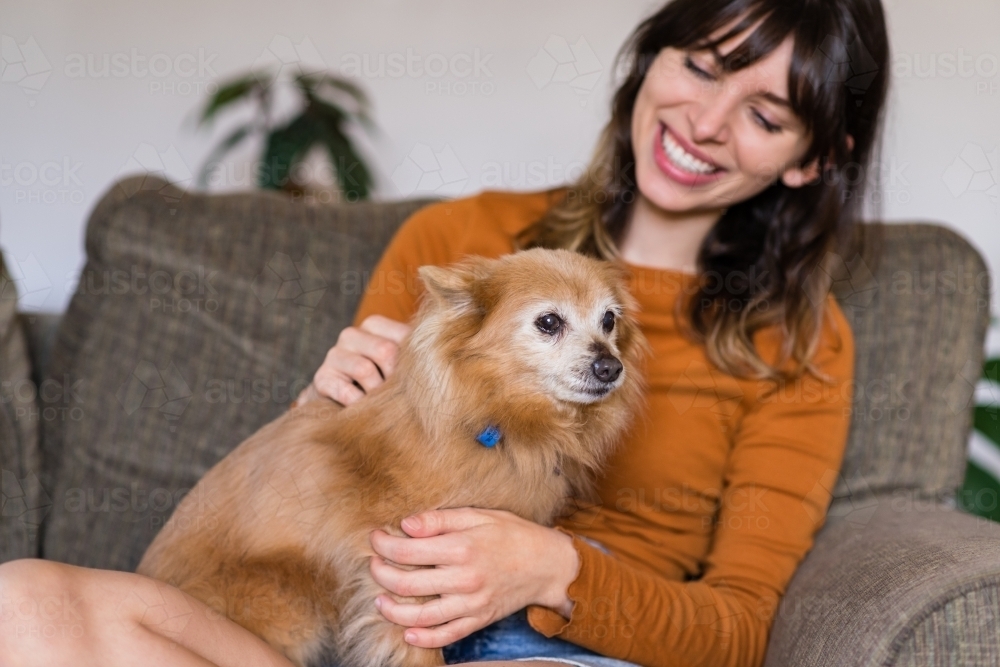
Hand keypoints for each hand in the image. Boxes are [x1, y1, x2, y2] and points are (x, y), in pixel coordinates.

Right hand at [295, 315, 410, 406]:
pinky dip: (359, 405)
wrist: (342, 403)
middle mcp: (351, 334)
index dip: (414, 362)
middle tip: (401, 395)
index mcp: (374, 325)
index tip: (417, 379)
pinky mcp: (322, 378)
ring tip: (382, 403)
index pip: (403, 335)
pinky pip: (346, 392)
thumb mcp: (398, 364)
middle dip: (395, 378)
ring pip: (365, 370)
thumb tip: (440, 362)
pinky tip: (364, 410)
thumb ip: (415, 356)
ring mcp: (334, 355)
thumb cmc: (381, 381)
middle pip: (385, 351)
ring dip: (377, 393)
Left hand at [368, 508, 578, 648]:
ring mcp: (471, 603)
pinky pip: (446, 635)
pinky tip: (407, 631)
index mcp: (462, 548)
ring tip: (379, 600)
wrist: (547, 564)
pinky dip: (423, 637)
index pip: (407, 551)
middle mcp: (463, 578)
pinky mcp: (478, 619)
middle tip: (373, 564)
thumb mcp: (479, 515)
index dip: (383, 545)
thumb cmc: (513, 534)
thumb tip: (406, 524)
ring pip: (420, 616)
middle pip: (406, 584)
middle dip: (381, 574)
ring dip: (392, 611)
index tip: (374, 538)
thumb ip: (440, 520)